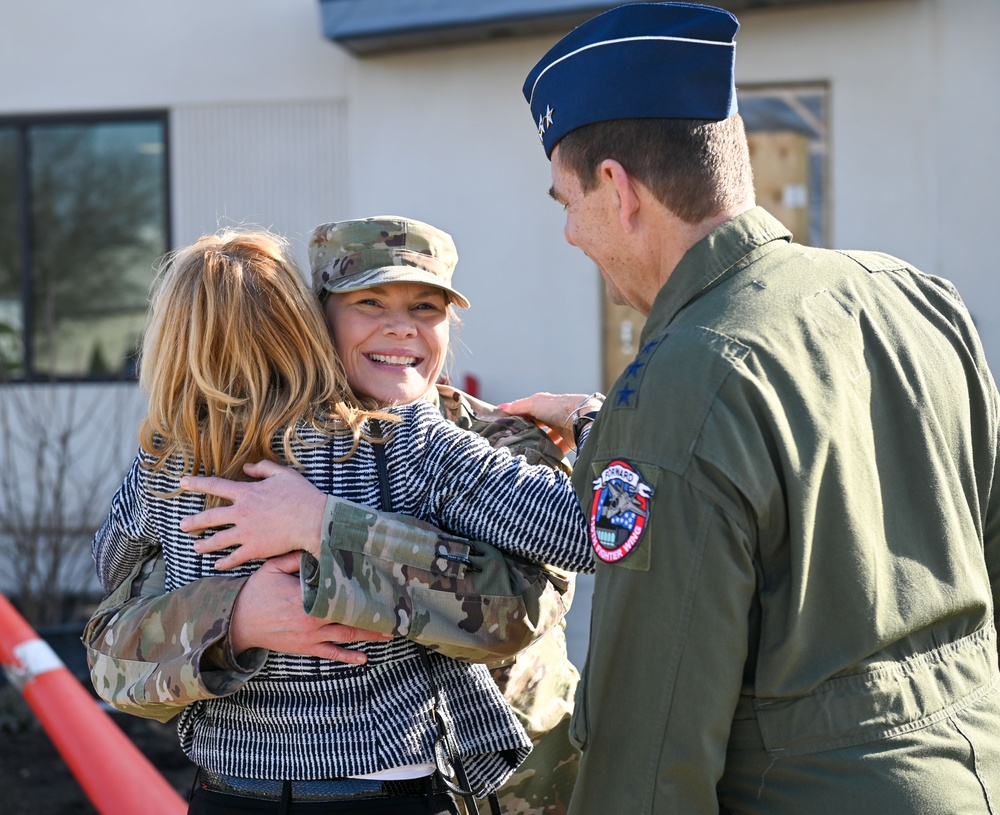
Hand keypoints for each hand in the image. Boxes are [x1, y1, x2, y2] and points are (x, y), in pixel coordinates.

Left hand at [179, 460, 325, 569]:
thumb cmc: (301, 495)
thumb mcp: (283, 474)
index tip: (182, 482)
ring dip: (204, 545)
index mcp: (247, 493)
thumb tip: (247, 468)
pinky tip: (217, 565)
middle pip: (210, 518)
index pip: (215, 486)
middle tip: (182, 525)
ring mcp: (246, 533)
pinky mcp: (254, 549)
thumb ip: (263, 468)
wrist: (313, 520)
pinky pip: (234, 558)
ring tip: (195, 547)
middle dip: (193, 522)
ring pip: (217, 540)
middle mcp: (241, 513)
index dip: (197, 483)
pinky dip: (224, 563)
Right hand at [230, 553, 391, 662]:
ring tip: (390, 632)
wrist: (238, 621)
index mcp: (306, 596)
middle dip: (373, 614)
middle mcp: (312, 618)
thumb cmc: (256, 591)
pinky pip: (330, 654)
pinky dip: (348, 657)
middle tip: (395, 611)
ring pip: (345, 636)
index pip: (339, 592)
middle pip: (349, 615)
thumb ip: (296, 557)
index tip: (380, 586)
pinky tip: (364, 658)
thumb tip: (317, 545)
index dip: (361, 590)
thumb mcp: (273, 568)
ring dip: (369, 634)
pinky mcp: (306, 647)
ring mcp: (310, 635)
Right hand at [499, 392, 601, 449]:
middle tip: (513, 440)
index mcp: (544, 405)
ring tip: (526, 450)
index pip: (527, 410)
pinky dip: (551, 452)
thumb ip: (518, 407)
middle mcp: (552, 415)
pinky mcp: (568, 440)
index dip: (516, 416)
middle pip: (536, 424)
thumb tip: (501, 408)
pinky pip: (557, 448)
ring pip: (546, 437)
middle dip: (527, 431)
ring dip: (538, 442)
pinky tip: (542, 457)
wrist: (583, 418)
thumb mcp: (534, 404)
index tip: (505, 425)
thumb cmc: (557, 408)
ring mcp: (561, 428)